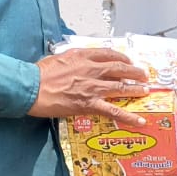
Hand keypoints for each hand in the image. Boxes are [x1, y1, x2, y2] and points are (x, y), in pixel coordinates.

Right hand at [29, 48, 150, 126]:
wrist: (30, 87)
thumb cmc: (39, 73)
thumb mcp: (58, 57)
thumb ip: (73, 58)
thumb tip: (79, 60)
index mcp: (83, 56)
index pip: (108, 54)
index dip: (121, 58)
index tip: (128, 61)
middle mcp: (91, 70)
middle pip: (120, 69)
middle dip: (134, 72)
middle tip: (143, 75)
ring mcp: (92, 88)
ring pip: (121, 88)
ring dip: (136, 90)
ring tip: (146, 91)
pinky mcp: (89, 104)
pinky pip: (113, 111)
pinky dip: (128, 117)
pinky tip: (140, 121)